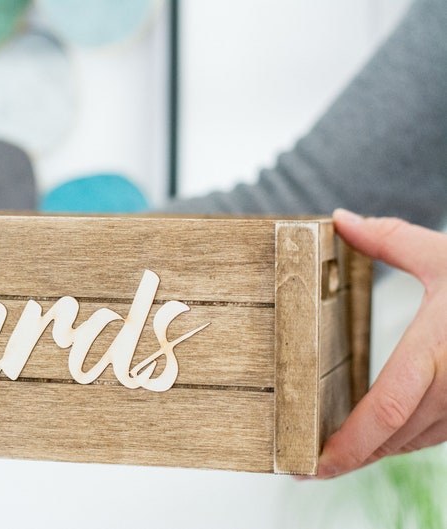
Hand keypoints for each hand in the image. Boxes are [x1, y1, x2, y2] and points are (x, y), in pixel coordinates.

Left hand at [316, 209, 446, 477]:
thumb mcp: (446, 254)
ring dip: (374, 451)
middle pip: (394, 437)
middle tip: (304, 468)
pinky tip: (379, 435)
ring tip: (332, 457)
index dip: (349, 446)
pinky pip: (435, 434)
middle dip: (348, 458)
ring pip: (415, 441)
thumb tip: (342, 218)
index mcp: (439, 351)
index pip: (387, 410)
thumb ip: (390, 239)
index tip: (312, 464)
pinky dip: (402, 439)